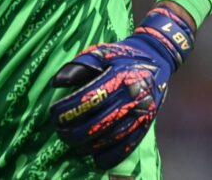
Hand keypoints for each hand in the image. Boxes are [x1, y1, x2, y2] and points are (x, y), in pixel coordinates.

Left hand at [48, 6, 193, 168]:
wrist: (157, 58)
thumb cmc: (123, 55)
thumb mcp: (101, 52)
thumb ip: (78, 66)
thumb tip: (56, 83)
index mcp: (118, 76)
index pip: (89, 98)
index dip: (69, 109)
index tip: (54, 114)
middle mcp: (132, 95)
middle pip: (100, 121)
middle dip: (76, 131)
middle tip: (61, 132)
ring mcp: (142, 111)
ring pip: (113, 135)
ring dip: (90, 145)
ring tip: (74, 145)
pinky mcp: (148, 122)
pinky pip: (130, 143)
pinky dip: (113, 155)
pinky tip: (98, 159)